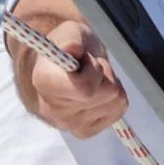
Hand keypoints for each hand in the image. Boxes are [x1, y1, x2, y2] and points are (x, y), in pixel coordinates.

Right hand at [1, 0, 124, 138]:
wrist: (66, 64)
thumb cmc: (69, 44)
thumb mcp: (71, 31)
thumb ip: (71, 38)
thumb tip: (73, 48)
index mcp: (45, 83)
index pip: (86, 89)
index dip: (94, 70)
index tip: (85, 59)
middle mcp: (53, 110)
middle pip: (106, 93)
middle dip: (104, 74)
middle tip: (88, 67)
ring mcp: (69, 125)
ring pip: (116, 101)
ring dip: (110, 84)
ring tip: (93, 78)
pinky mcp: (84, 132)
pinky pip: (118, 112)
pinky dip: (113, 98)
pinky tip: (97, 91)